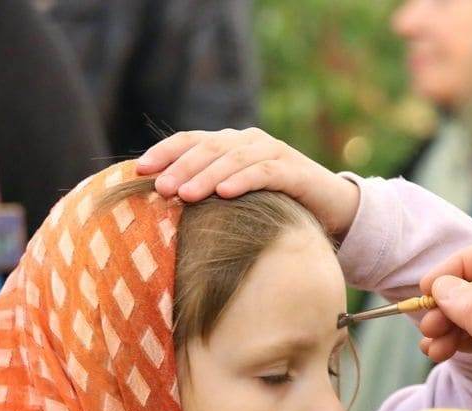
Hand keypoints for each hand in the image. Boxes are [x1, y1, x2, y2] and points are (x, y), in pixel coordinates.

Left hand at [136, 128, 360, 238]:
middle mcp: (249, 140)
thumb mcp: (239, 199)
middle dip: (181, 168)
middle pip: (207, 148)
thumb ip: (209, 194)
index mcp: (231, 143)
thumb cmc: (278, 207)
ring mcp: (273, 152)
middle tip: (161, 189)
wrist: (333, 209)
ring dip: (206, 176)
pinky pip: (264, 171)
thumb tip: (163, 207)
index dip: (164, 152)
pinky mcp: (294, 170)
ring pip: (232, 158)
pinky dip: (243, 181)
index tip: (139, 171)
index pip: (190, 140)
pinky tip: (225, 194)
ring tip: (185, 195)